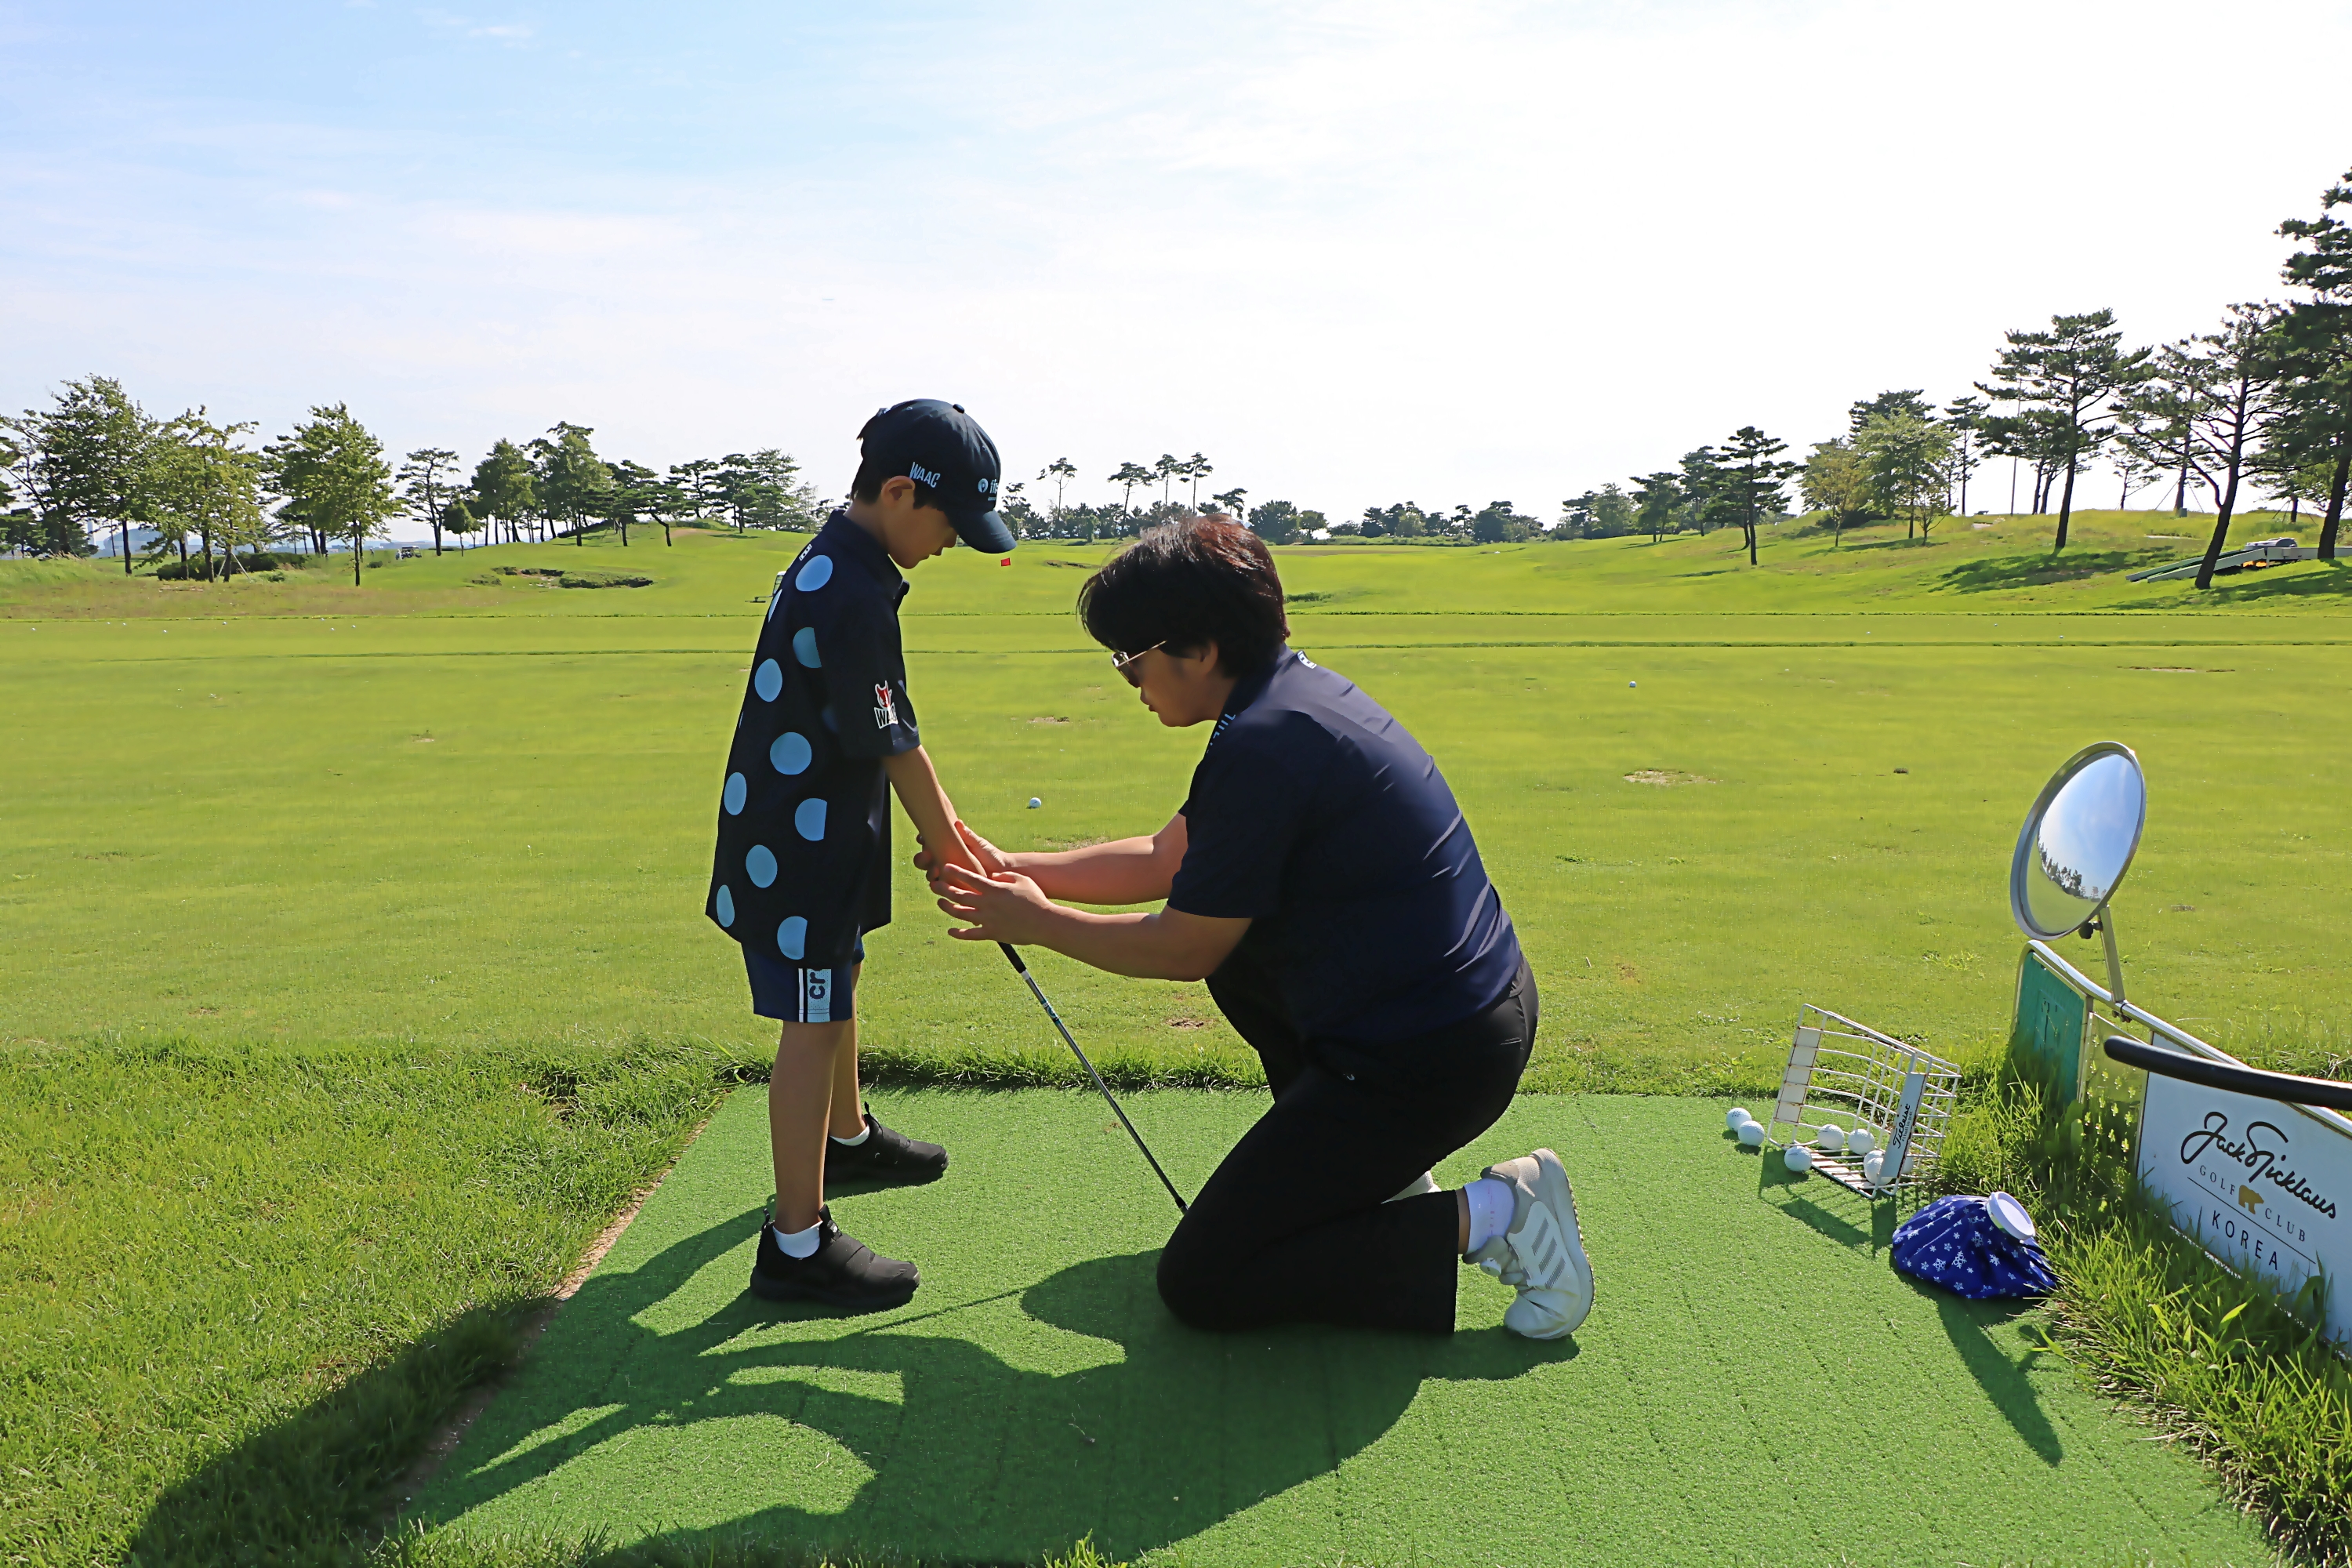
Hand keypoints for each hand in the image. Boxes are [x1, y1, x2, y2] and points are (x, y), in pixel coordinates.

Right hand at [912, 820, 1008, 891]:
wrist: (1001, 872)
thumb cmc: (989, 854)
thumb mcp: (978, 843)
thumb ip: (967, 835)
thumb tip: (957, 822)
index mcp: (947, 848)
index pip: (929, 844)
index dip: (922, 841)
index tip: (922, 838)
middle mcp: (943, 861)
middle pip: (923, 860)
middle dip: (922, 858)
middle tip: (927, 855)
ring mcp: (946, 875)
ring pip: (930, 874)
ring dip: (929, 871)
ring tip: (935, 870)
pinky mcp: (953, 887)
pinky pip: (941, 888)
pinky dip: (938, 885)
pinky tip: (940, 882)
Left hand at [935, 861, 1060, 945]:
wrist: (1044, 922)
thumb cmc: (1035, 898)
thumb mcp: (1022, 880)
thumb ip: (1004, 876)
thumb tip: (992, 876)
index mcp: (994, 889)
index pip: (970, 878)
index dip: (956, 872)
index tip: (944, 867)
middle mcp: (987, 904)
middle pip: (959, 895)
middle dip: (944, 889)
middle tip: (934, 884)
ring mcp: (988, 920)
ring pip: (961, 914)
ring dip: (948, 908)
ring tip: (940, 903)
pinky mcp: (991, 933)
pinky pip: (970, 935)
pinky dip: (958, 933)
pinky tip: (950, 931)